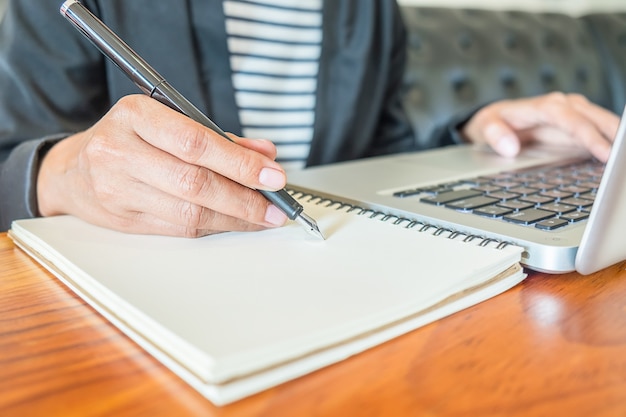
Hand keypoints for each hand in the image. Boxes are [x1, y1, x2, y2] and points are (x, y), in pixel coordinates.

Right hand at [36, 95, 288, 236]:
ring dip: (235, 219)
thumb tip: (265, 155)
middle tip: (276, 206)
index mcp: (135, 115)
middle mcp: (120, 152)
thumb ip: (218, 137)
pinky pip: (180, 230)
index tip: (272, 176)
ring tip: (263, 218)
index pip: (195, 142)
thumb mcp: (167, 121)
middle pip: (195, 183)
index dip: (239, 163)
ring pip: (190, 213)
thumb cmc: (127, 139)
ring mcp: (118, 190)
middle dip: (244, 198)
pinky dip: (214, 227)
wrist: (72, 171)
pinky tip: (234, 222)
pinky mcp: (124, 221)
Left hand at [461, 92, 618, 161]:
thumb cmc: (493, 122)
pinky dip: (612, 144)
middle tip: (624, 162)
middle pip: (596, 119)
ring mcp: (576, 116)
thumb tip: (509, 147)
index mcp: (544, 106)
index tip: (605, 153)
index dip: (589, 136)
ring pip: (604, 124)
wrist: (495, 120)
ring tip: (623, 164)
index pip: (572, 119)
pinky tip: (617, 162)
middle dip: (615, 137)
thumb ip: (494, 134)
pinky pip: (601, 134)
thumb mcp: (484, 126)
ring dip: (618, 140)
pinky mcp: (580, 127)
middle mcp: (565, 107)